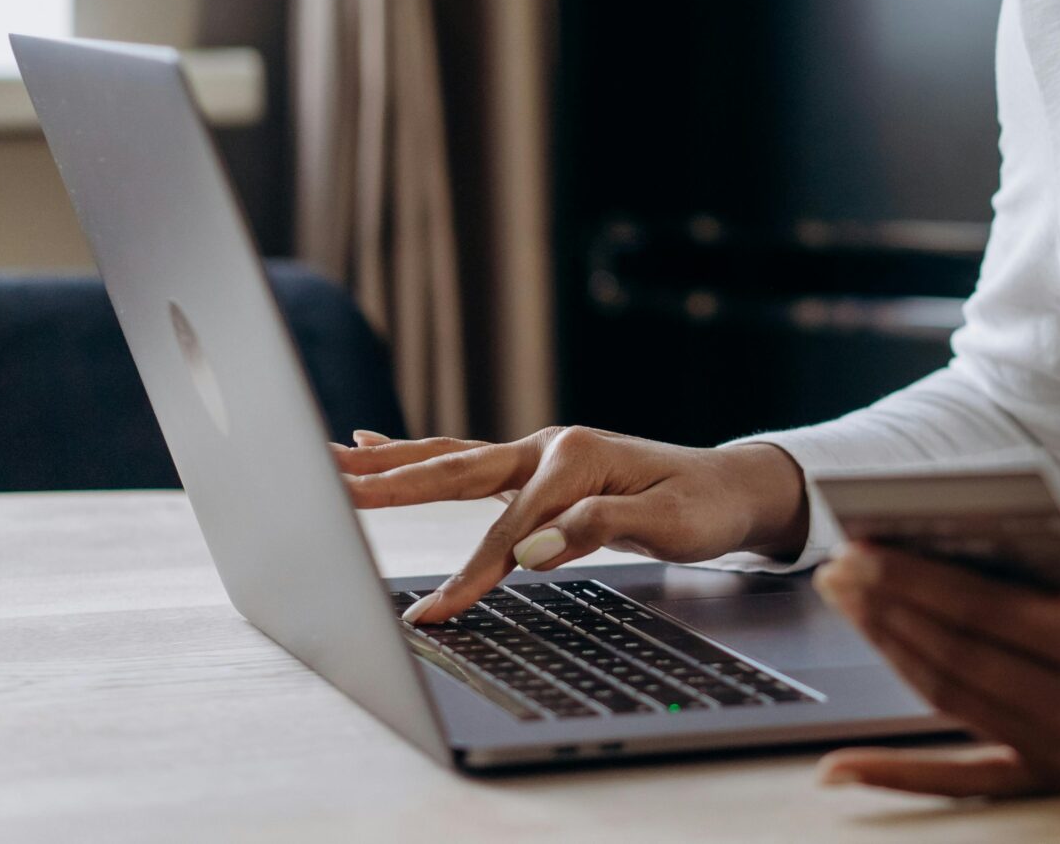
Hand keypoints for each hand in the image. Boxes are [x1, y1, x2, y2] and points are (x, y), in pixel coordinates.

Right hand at [333, 425, 807, 623]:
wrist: (731, 486)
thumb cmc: (704, 507)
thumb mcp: (668, 524)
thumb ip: (597, 528)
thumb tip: (532, 550)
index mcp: (577, 457)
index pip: (509, 529)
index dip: (471, 574)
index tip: (432, 615)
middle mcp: (550, 446)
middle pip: (457, 468)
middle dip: (391, 480)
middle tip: (329, 481)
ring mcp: (539, 452)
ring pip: (450, 458)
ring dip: (389, 460)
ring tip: (331, 455)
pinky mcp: (535, 467)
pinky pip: (464, 462)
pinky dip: (417, 455)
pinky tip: (374, 443)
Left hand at [810, 543, 1059, 796]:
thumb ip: (1038, 581)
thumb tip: (938, 558)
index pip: (984, 609)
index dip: (913, 579)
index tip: (862, 548)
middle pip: (957, 656)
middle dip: (887, 610)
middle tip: (839, 572)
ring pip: (952, 703)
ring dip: (890, 655)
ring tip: (850, 611)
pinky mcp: (1059, 783)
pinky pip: (964, 780)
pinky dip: (897, 774)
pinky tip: (843, 766)